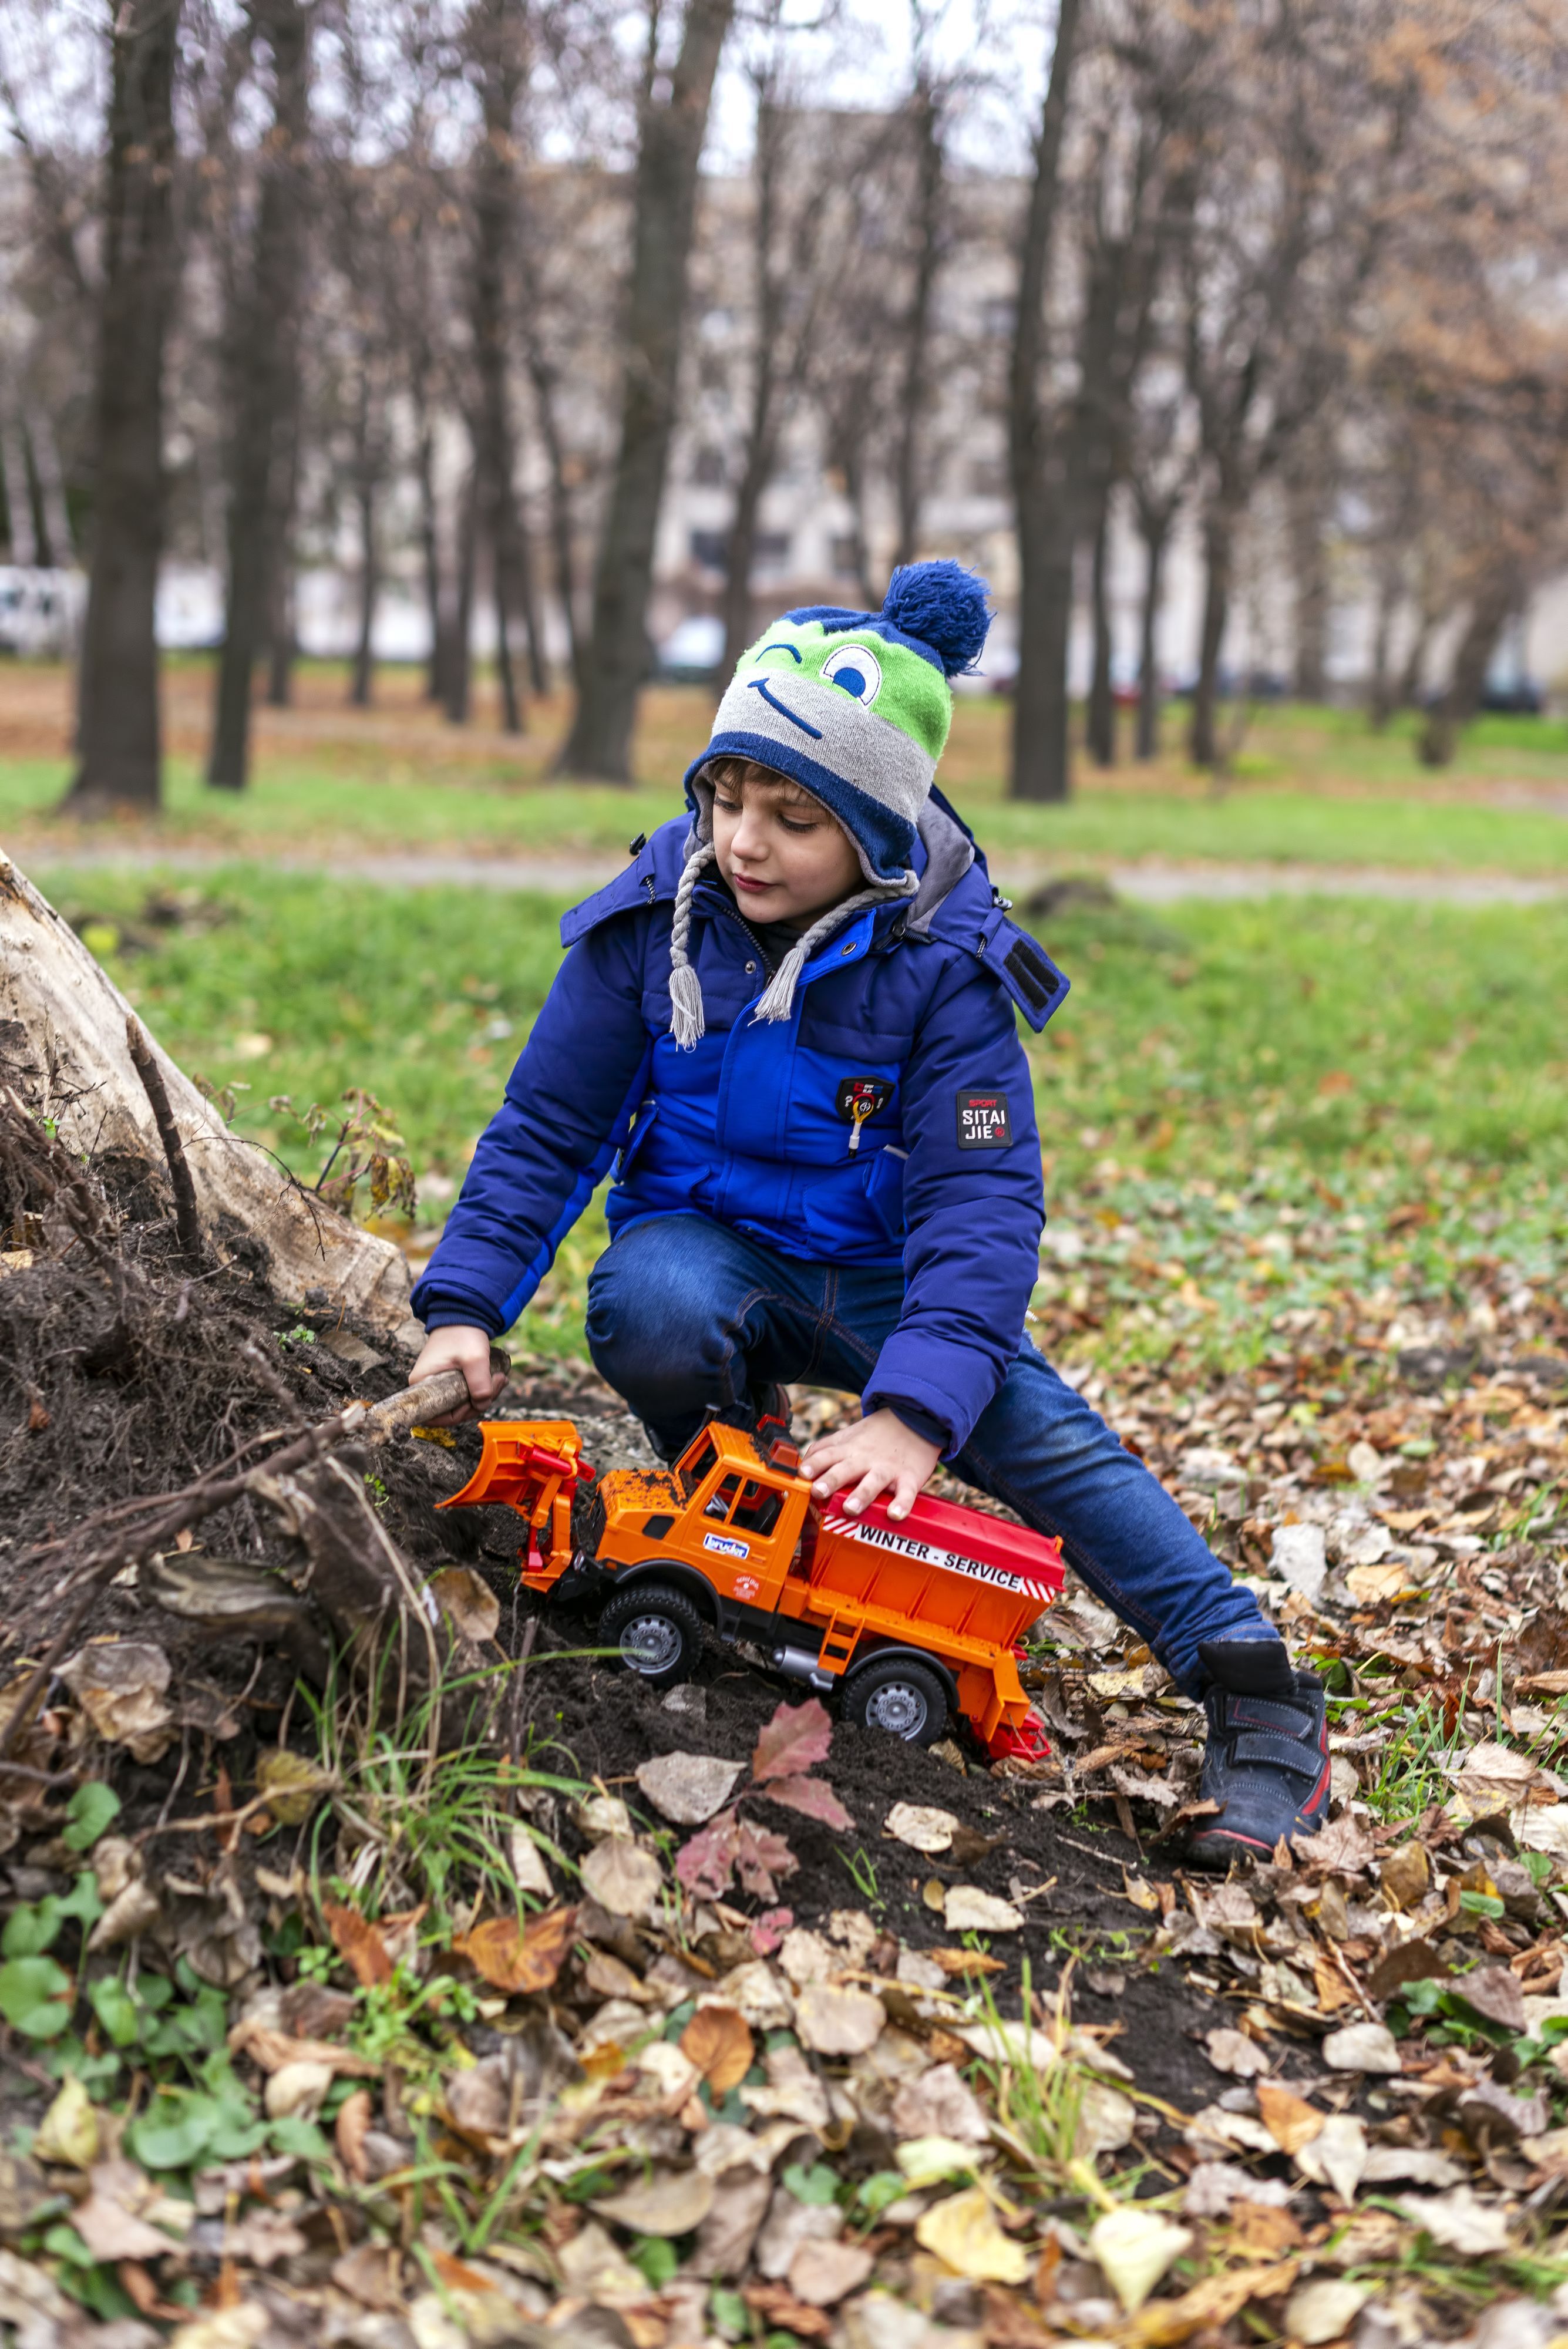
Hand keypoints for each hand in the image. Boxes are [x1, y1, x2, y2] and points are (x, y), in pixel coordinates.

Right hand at [408, 1324, 506, 1423]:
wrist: (465, 1314)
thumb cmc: (463, 1333)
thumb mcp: (474, 1358)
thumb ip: (479, 1384)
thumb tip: (482, 1404)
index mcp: (422, 1384)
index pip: (437, 1416)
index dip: (460, 1414)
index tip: (477, 1401)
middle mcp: (426, 1387)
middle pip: (452, 1411)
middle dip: (478, 1403)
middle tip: (498, 1383)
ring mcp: (437, 1383)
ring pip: (462, 1403)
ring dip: (484, 1395)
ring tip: (499, 1378)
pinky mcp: (449, 1380)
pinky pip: (465, 1394)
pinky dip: (481, 1390)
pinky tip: (495, 1379)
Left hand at [801, 1408, 940, 1521]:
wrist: (915, 1418)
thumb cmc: (876, 1434)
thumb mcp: (848, 1435)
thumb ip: (825, 1448)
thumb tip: (802, 1463)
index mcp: (848, 1449)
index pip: (826, 1455)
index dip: (814, 1464)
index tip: (802, 1473)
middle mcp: (865, 1459)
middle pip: (845, 1469)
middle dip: (831, 1480)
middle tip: (818, 1491)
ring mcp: (887, 1469)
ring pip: (873, 1482)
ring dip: (861, 1495)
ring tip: (850, 1508)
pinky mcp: (909, 1478)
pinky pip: (906, 1493)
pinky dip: (902, 1504)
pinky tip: (895, 1514)